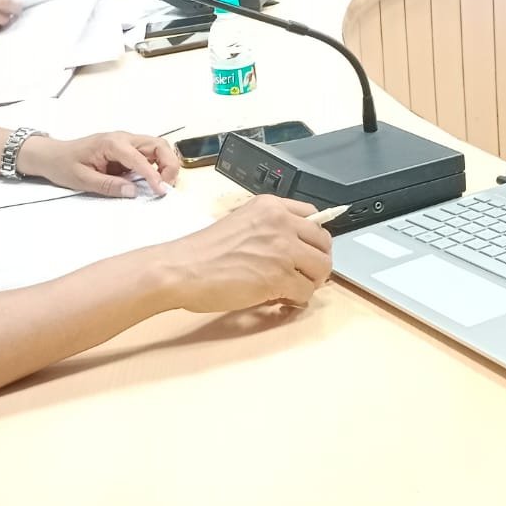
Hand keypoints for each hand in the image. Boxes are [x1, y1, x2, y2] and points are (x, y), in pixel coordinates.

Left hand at [17, 132, 179, 197]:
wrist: (52, 155)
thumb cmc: (64, 165)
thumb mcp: (82, 180)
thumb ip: (109, 185)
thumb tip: (133, 192)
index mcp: (111, 143)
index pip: (141, 158)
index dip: (154, 175)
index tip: (161, 191)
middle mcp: (122, 138)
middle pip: (158, 145)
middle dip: (169, 164)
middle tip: (166, 186)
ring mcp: (126, 142)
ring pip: (157, 147)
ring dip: (165, 164)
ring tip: (161, 185)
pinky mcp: (126, 149)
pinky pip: (149, 154)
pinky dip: (156, 166)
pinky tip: (150, 181)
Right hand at [155, 196, 333, 313]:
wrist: (181, 269)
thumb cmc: (202, 252)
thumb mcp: (241, 222)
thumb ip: (269, 228)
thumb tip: (293, 249)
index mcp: (270, 206)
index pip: (314, 216)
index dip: (313, 238)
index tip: (307, 250)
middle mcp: (280, 222)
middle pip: (324, 243)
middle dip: (316, 262)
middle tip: (302, 274)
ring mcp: (282, 249)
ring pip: (322, 268)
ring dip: (309, 282)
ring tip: (290, 288)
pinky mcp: (280, 276)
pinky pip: (307, 291)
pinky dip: (297, 299)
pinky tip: (280, 299)